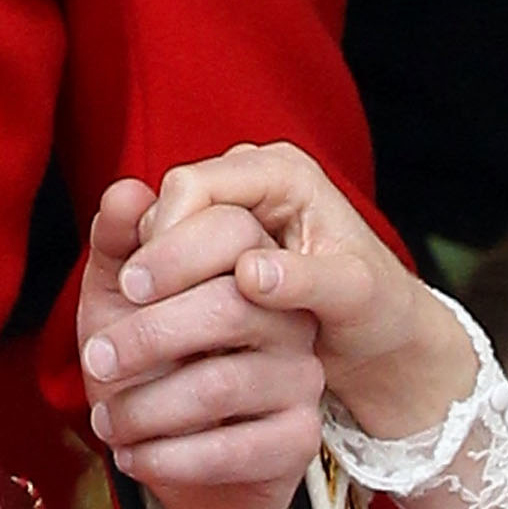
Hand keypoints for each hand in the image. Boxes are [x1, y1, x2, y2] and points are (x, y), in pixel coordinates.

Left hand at [76, 170, 322, 508]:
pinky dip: (170, 457)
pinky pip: (236, 448)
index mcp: (250, 262)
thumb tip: (124, 191)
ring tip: (105, 421)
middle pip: (230, 306)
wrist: (172, 450)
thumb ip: (118, 246)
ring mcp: (300, 377)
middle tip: (97, 360)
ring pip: (222, 385)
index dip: (173, 253)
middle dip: (149, 335)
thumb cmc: (145, 360)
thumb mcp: (118, 298)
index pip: (232, 230)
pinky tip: (132, 457)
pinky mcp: (299, 439)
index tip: (126, 286)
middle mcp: (288, 315)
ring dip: (147, 408)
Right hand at [126, 142, 475, 443]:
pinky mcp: (220, 243)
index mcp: (285, 175)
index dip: (164, 237)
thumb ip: (309, 282)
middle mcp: (253, 180)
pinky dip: (159, 287)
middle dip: (148, 256)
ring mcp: (234, 209)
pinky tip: (152, 325)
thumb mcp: (355, 299)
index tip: (143, 292)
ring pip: (165, 229)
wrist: (379, 332)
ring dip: (149, 274)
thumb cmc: (376, 310)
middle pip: (172, 203)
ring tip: (136, 324)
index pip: (196, 187)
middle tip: (128, 310)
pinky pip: (173, 253)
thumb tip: (250, 274)